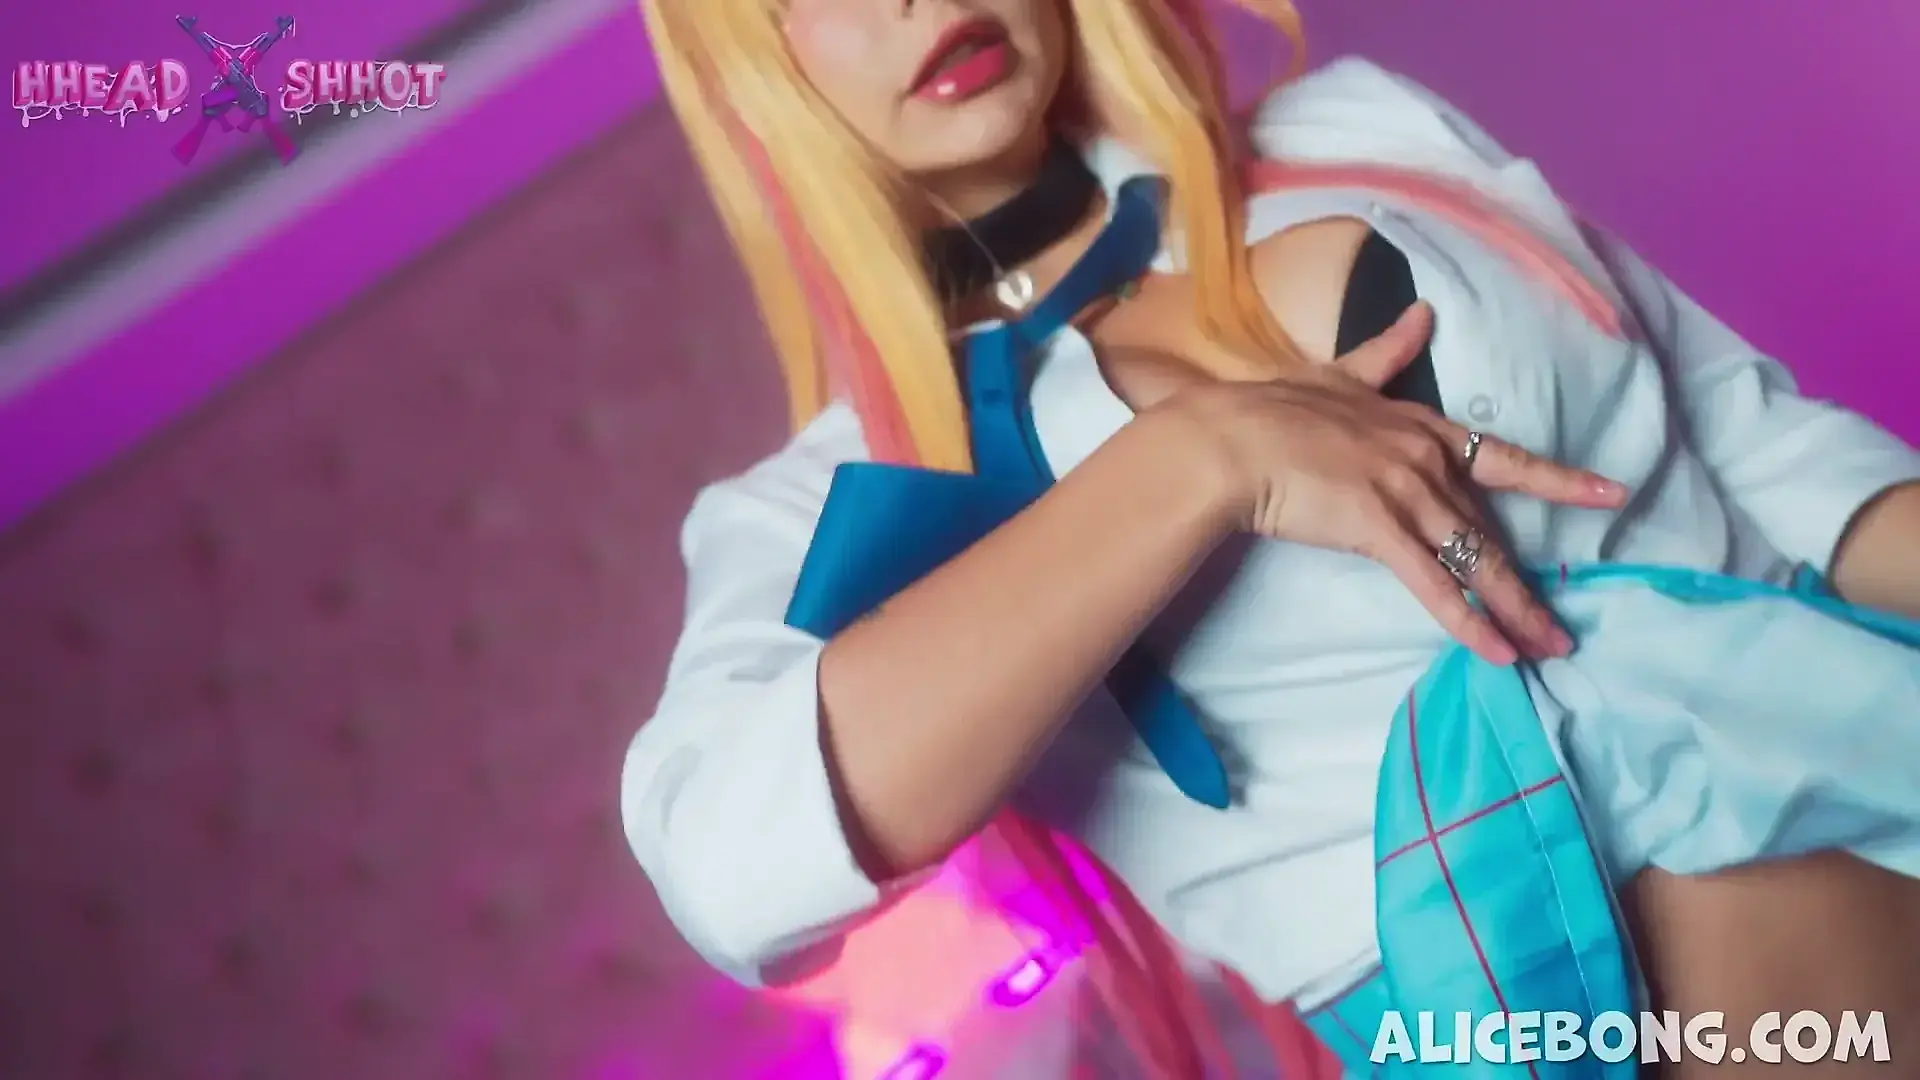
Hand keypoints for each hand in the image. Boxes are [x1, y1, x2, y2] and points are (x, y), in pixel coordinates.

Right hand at [1154, 302, 1629, 663]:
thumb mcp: (1340, 375)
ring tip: (1546, 650)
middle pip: (1490, 530)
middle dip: (1530, 586)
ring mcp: (1406, 494)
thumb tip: (1422, 314)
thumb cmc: (1273, 408)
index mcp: (1420, 428)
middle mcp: (1426, 461)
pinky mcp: (1378, 527)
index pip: (1503, 458)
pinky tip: (1496, 653)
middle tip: (1564, 633)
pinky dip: (1468, 622)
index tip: (1612, 495)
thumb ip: (1386, 354)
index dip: (1559, 479)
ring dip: (1514, 611)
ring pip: (1475, 561)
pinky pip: (1434, 584)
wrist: (1230, 438)